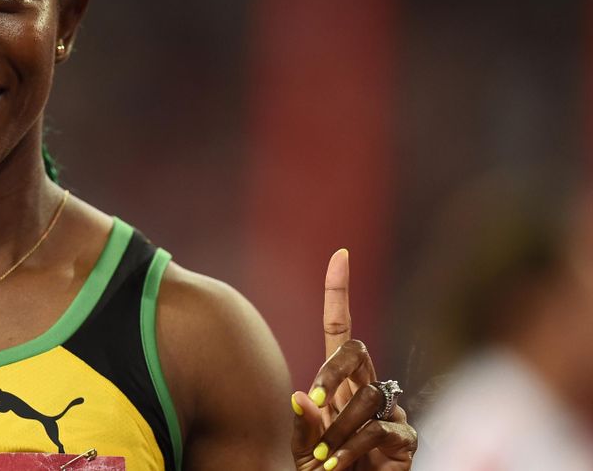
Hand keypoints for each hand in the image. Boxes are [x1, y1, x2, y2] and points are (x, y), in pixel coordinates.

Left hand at [290, 249, 416, 469]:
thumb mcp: (300, 451)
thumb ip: (301, 427)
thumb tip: (301, 396)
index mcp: (337, 385)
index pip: (340, 331)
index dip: (338, 293)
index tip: (339, 255)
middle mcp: (364, 390)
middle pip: (355, 351)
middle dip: (331, 372)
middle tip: (316, 402)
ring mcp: (388, 411)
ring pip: (365, 397)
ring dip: (339, 430)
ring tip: (326, 458)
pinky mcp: (405, 438)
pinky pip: (380, 429)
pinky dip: (354, 449)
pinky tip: (340, 465)